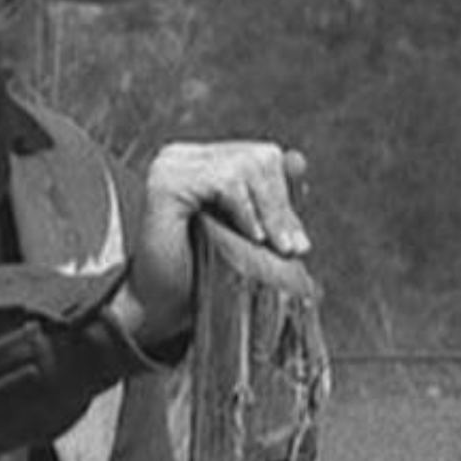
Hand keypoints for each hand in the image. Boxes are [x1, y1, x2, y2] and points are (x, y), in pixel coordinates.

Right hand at [110, 141, 309, 347]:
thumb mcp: (246, 232)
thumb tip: (299, 160)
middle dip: (280, 206)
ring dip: (268, 211)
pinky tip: (249, 236)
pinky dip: (246, 210)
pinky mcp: (165, 183)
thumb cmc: (197, 272)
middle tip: (289, 247)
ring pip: (247, 165)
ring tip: (267, 244)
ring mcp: (169, 166)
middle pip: (258, 157)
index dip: (284, 195)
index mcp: (197, 161)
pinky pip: (225, 182)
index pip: (259, 157)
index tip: (295, 240)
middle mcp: (180, 157)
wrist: (161, 303)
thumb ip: (268, 198)